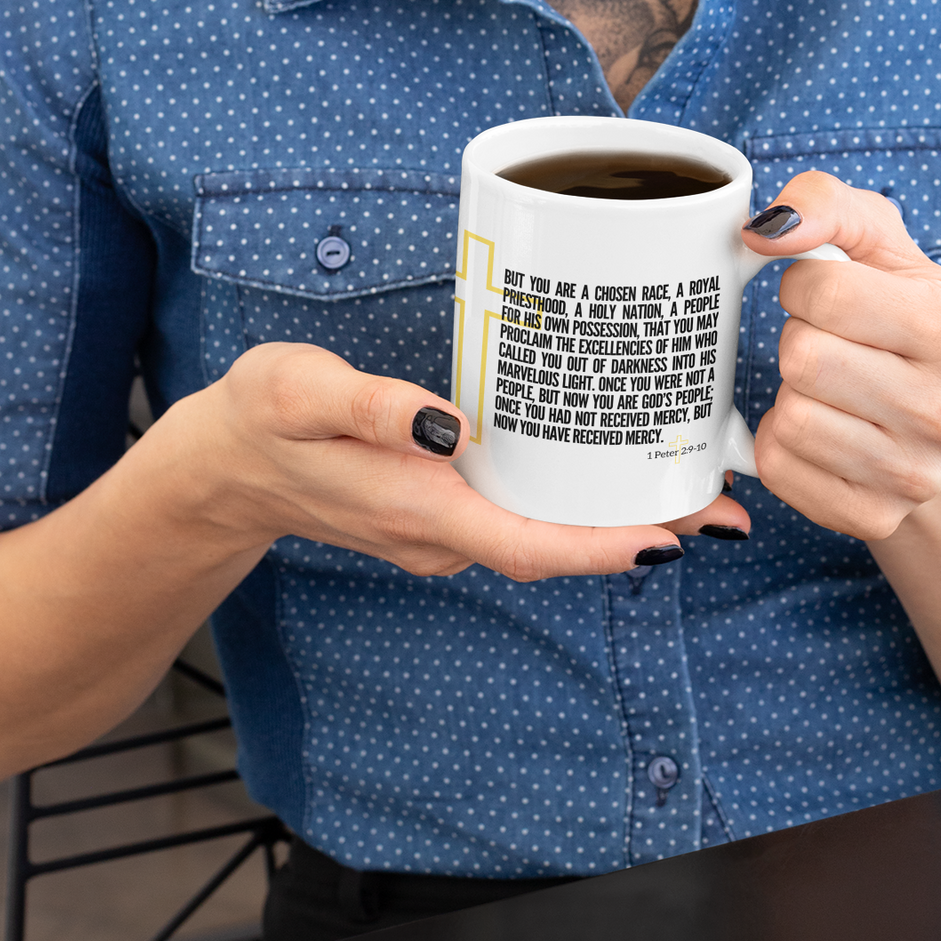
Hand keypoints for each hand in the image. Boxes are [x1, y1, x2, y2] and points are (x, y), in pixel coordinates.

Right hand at [179, 343, 747, 582]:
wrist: (218, 468)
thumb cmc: (259, 420)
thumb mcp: (300, 393)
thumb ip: (371, 407)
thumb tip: (449, 426)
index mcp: (416, 510)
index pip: (527, 545)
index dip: (603, 548)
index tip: (674, 540)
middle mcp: (439, 535)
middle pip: (555, 545)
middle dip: (637, 532)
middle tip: (722, 503)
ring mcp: (439, 529)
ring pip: (541, 532)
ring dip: (611, 516)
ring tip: (688, 479)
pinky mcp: (439, 508)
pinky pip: (518, 513)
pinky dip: (569, 498)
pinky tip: (602, 461)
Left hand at [744, 174, 940, 539]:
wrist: (935, 417)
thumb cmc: (894, 311)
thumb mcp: (876, 242)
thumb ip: (823, 203)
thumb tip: (763, 228)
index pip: (828, 291)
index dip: (802, 284)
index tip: (823, 293)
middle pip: (805, 358)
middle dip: (797, 339)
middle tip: (827, 343)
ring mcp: (915, 475)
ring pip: (792, 419)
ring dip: (790, 394)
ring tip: (827, 387)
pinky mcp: (874, 517)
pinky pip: (779, 469)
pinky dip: (780, 443)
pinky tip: (819, 429)